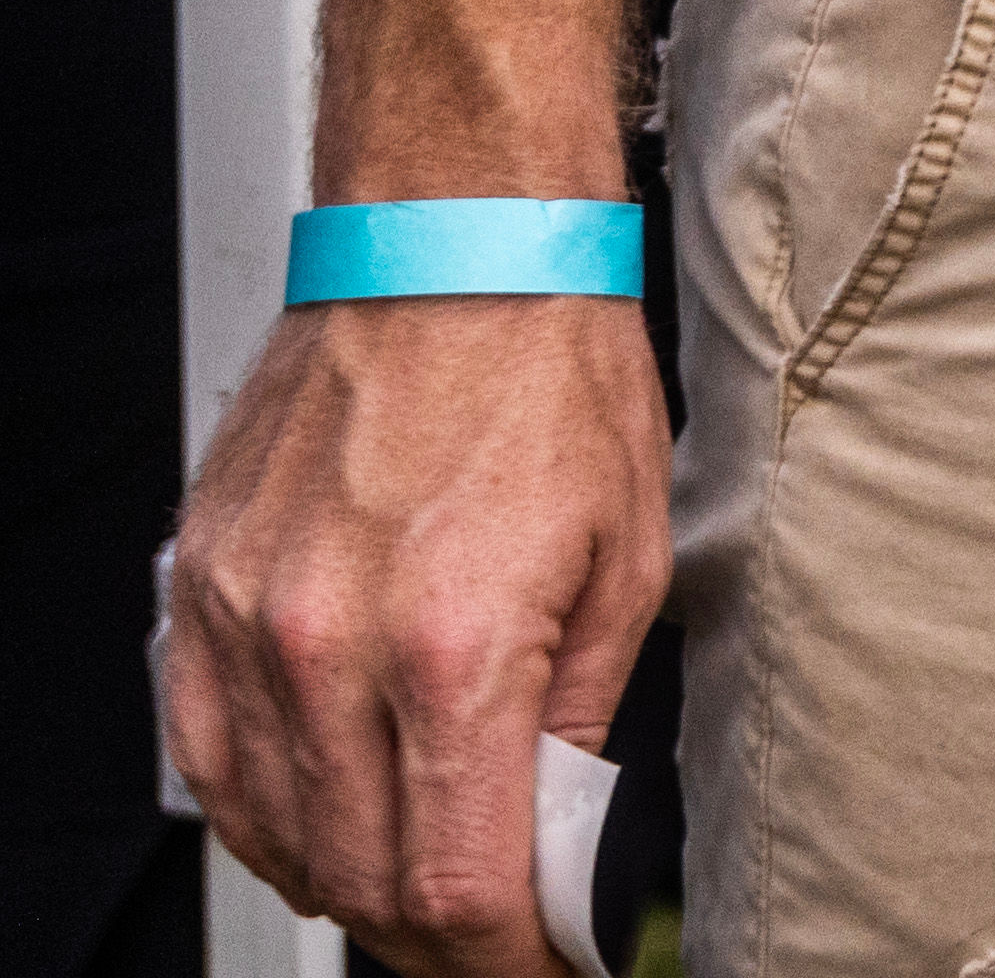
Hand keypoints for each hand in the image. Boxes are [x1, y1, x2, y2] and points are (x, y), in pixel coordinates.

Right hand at [168, 288, 666, 977]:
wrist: (451, 249)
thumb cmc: (552, 375)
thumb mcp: (632, 556)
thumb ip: (582, 716)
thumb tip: (557, 828)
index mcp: (451, 644)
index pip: (451, 881)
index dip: (498, 955)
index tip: (536, 965)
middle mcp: (328, 647)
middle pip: (357, 879)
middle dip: (434, 936)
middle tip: (492, 936)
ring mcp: (246, 626)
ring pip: (273, 835)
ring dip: (348, 884)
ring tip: (420, 884)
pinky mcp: (199, 597)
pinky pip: (213, 759)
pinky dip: (270, 814)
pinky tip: (326, 817)